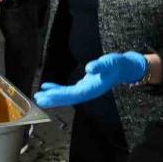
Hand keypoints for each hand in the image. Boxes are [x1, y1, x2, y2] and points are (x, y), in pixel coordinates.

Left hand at [33, 51, 147, 107]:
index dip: (60, 95)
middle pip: (68, 98)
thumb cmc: (117, 64)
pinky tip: (47, 87)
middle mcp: (88, 92)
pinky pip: (68, 90)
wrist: (124, 68)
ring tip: (39, 96)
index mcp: (93, 88)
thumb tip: (89, 68)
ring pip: (66, 95)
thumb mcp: (110, 62)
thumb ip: (101, 65)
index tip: (48, 95)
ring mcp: (85, 90)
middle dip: (53, 99)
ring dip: (53, 95)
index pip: (74, 94)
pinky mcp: (83, 86)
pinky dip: (57, 89)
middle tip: (38, 99)